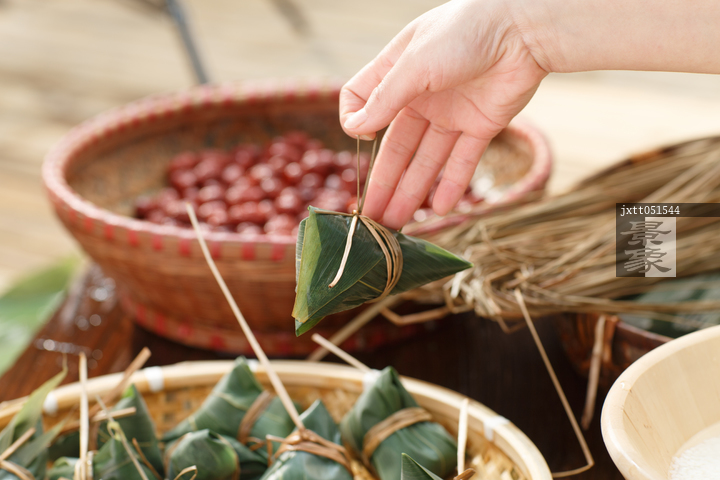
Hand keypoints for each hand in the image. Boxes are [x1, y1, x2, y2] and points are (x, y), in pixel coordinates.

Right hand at [340, 0, 546, 228]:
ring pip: (426, 160)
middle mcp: (421, 96)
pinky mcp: (481, 125)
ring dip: (412, 192)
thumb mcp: (416, 63)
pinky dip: (452, 185)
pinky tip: (440, 209)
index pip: (363, 101)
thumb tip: (355, 128)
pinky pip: (462, 161)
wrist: (525, 30)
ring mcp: (451, 113)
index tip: (362, 138)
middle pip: (396, 146)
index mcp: (398, 73)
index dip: (357, 122)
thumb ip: (385, 97)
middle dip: (384, 183)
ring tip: (397, 225)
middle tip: (371, 218)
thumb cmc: (465, 31)